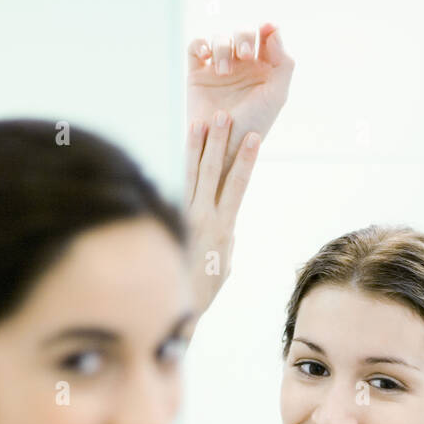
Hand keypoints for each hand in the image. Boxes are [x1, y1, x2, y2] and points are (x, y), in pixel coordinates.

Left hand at [184, 111, 260, 318]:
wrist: (177, 307)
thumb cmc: (205, 287)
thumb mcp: (225, 263)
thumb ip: (226, 238)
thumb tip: (227, 225)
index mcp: (224, 228)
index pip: (237, 185)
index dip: (246, 160)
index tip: (254, 138)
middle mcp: (204, 218)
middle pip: (213, 172)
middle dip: (220, 142)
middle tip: (224, 116)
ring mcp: (184, 217)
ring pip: (191, 175)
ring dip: (197, 147)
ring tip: (201, 122)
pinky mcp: (170, 219)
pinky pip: (175, 187)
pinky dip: (180, 166)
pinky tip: (182, 148)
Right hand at [187, 23, 294, 180]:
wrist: (223, 147)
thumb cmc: (253, 125)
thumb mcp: (277, 96)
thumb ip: (284, 63)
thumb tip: (273, 30)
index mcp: (263, 68)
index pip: (266, 36)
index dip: (267, 28)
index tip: (266, 30)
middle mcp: (241, 65)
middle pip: (242, 33)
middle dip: (243, 37)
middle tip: (244, 56)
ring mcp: (218, 68)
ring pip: (219, 38)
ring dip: (222, 48)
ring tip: (223, 72)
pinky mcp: (197, 73)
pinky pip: (195, 47)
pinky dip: (199, 44)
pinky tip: (205, 55)